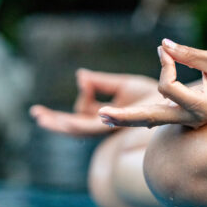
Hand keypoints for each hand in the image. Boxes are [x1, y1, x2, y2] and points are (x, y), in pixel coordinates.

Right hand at [30, 69, 160, 135]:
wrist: (170, 104)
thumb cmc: (152, 96)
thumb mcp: (123, 85)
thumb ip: (100, 83)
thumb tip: (79, 76)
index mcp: (108, 115)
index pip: (83, 112)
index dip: (80, 98)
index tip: (82, 79)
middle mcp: (106, 125)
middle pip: (74, 124)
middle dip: (55, 120)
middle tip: (36, 114)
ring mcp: (108, 129)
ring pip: (78, 128)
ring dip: (59, 123)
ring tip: (42, 117)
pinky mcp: (112, 128)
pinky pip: (88, 127)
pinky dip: (74, 123)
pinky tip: (64, 120)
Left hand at [98, 39, 206, 128]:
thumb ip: (188, 53)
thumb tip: (162, 44)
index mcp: (199, 108)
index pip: (167, 87)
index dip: (165, 64)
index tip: (167, 50)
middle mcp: (190, 119)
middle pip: (150, 119)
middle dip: (124, 116)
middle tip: (100, 115)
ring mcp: (187, 122)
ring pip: (152, 121)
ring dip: (127, 118)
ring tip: (102, 117)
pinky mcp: (186, 117)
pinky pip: (159, 118)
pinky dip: (141, 116)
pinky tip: (121, 119)